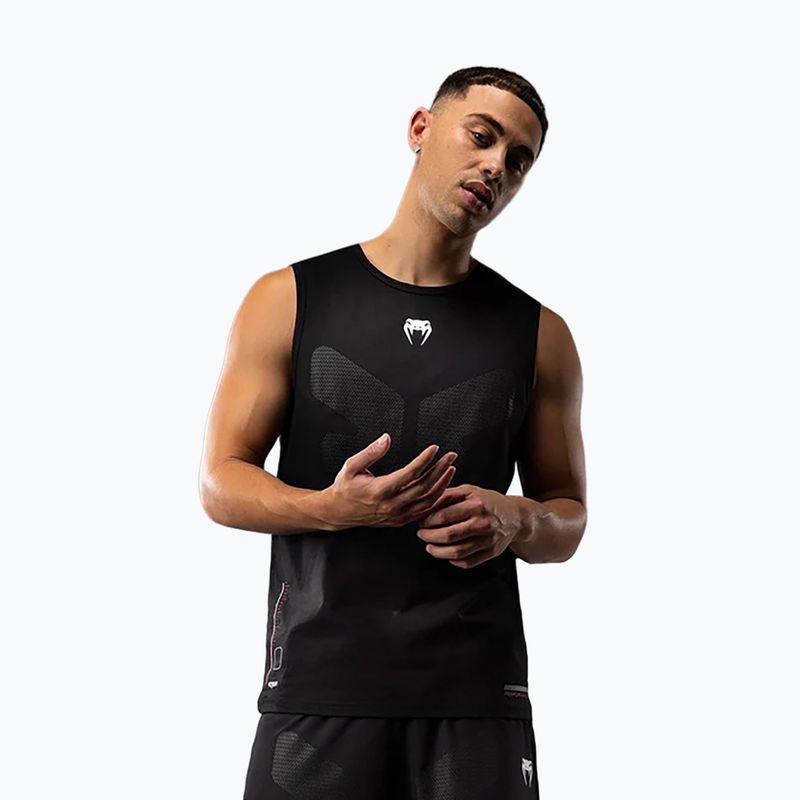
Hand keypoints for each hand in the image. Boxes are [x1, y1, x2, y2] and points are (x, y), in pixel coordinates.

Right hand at [323, 433, 458, 528]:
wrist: (338, 512)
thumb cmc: (345, 487)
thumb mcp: (351, 466)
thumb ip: (370, 452)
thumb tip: (386, 439)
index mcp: (380, 490)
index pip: (410, 473)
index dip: (424, 460)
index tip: (434, 449)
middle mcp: (391, 505)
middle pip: (424, 487)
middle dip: (440, 470)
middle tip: (450, 456)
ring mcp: (397, 515)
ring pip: (427, 501)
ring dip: (442, 484)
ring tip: (450, 469)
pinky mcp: (400, 521)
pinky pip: (423, 512)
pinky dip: (436, 500)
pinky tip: (443, 488)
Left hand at [416, 483, 519, 568]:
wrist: (515, 516)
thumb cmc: (487, 501)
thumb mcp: (469, 491)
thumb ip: (448, 495)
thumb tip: (425, 504)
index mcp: (476, 504)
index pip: (444, 515)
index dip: (427, 520)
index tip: (419, 521)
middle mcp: (483, 522)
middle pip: (449, 535)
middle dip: (429, 536)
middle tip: (421, 534)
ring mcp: (489, 539)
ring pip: (457, 552)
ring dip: (438, 552)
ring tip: (429, 547)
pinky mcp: (492, 553)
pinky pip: (468, 562)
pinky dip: (454, 561)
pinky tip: (446, 555)